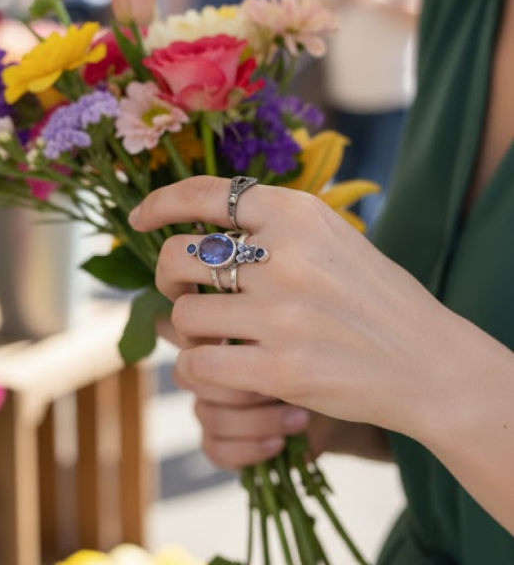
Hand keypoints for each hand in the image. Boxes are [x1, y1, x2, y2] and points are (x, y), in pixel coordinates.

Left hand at [130, 176, 449, 441]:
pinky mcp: (281, 368)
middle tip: (182, 293)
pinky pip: (199, 365)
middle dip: (166, 277)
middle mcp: (285, 255)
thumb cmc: (373, 297)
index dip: (158, 203)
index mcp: (296, 212)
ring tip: (212, 336)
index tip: (137, 220)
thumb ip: (273, 225)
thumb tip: (198, 226)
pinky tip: (219, 370)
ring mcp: (282, 312)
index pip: (204, 193)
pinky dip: (198, 370)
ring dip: (186, 329)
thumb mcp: (330, 236)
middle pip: (177, 255)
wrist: (427, 360)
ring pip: (183, 315)